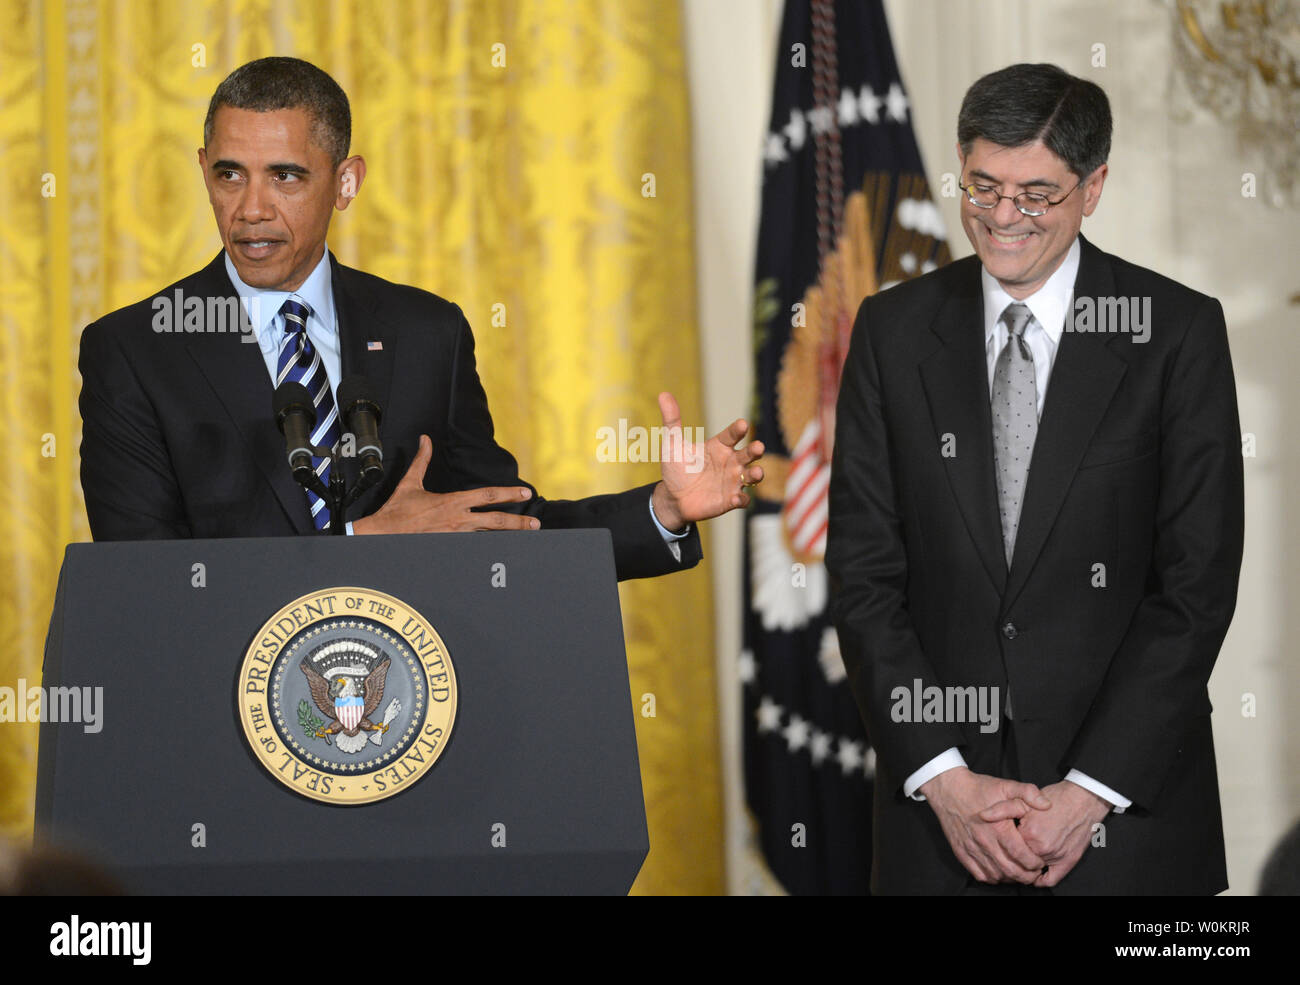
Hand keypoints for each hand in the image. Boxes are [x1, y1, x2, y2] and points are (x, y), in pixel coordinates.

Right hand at [353, 434, 539, 534]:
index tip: (525, 492)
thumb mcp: (410, 483)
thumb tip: (425, 440)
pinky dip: (488, 547)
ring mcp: (456, 537)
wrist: (382, 536)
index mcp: (452, 503)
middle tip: (535, 524)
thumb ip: (422, 461)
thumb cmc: (396, 512)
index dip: (509, 493)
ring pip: (488, 536)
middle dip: (518, 522)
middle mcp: (458, 521)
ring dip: (507, 536)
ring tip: (525, 536)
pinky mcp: (450, 549)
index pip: (487, 495)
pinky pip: (474, 548)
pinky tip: (501, 549)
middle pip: (496, 522)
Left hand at [650, 391, 764, 530]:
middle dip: (755, 450)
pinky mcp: (730, 500)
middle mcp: (730, 462)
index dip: (738, 430)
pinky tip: (736, 499)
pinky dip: (742, 499)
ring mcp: (732, 482)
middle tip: (758, 446)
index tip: (742, 424)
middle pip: (748, 454)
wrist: (673, 497)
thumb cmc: (677, 468)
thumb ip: (671, 421)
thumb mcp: (672, 444)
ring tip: (755, 473)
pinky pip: (742, 500)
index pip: (732, 435)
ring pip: (752, 476)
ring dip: (756, 474)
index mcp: (719, 447)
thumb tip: (663, 394)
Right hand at [920, 767, 1052, 883]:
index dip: (1035, 864)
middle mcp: (985, 842)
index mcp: (999, 828)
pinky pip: (979, 874)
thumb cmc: (978, 788)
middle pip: (1011, 870)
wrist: (948, 789)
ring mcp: (972, 849)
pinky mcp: (961, 853)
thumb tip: (1047, 805)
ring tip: (1018, 873)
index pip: (1022, 856)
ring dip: (1010, 878)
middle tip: (1034, 873)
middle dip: (1027, 876)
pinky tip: (999, 872)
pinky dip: (992, 878)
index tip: (1040, 862)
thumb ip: (1028, 793)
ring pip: (996, 875)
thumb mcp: (1006, 785)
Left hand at [981, 780, 1110, 887]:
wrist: (1083, 800)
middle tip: (1008, 850)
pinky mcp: (1068, 862)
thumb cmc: (1055, 798)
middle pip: (1017, 860)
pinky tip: (1034, 873)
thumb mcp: (1024, 799)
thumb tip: (982, 816)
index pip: (1006, 847)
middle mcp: (1043, 849)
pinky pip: (1050, 880)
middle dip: (1011, 856)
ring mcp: (1056, 857)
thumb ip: (1002, 809)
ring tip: (1019, 857)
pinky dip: (1040, 879)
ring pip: (1031, 871)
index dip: (1002, 843)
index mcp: (1029, 835)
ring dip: (1024, 866)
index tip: (999, 840)